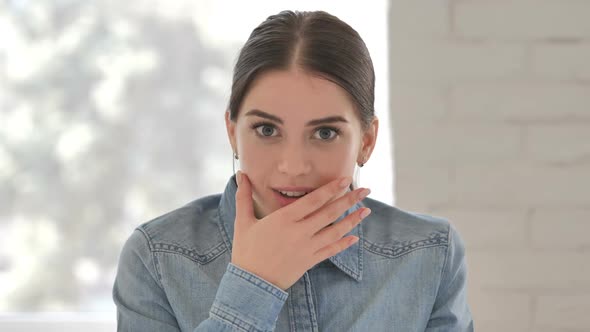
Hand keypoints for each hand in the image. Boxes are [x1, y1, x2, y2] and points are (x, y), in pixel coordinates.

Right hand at [230, 171, 370, 289]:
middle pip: (330, 213)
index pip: (313, 200)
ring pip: (335, 231)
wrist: (251, 283)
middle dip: (349, 200)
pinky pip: (331, 251)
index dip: (331, 189)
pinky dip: (344, 244)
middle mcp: (299, 232)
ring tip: (366, 210)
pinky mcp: (310, 261)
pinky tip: (355, 238)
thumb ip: (244, 197)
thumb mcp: (243, 222)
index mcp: (284, 219)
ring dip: (352, 220)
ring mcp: (307, 248)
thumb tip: (241, 175)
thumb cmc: (246, 251)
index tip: (346, 180)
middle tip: (366, 190)